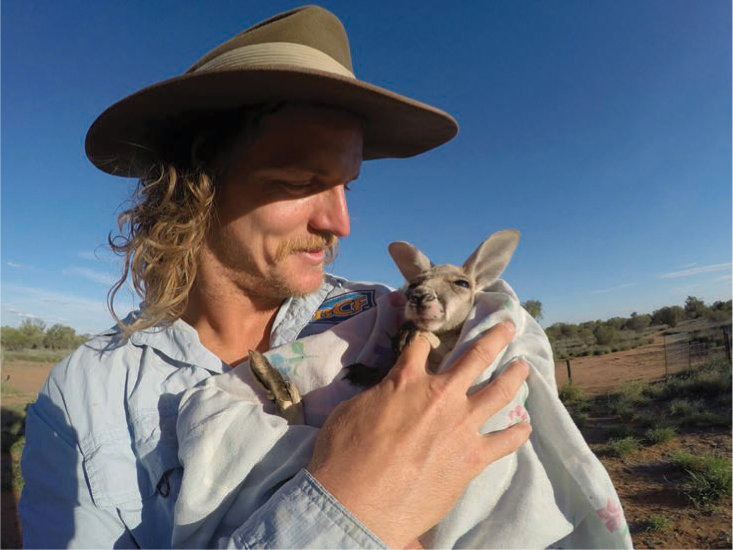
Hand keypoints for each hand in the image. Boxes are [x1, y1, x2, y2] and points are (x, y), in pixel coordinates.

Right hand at [307, 321, 530, 548]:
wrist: (357, 501)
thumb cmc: (344, 455)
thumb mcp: (352, 411)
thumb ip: (378, 396)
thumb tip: (386, 396)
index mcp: (407, 379)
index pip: (420, 346)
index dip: (424, 338)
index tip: (430, 336)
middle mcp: (441, 395)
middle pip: (476, 357)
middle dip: (495, 338)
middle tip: (508, 327)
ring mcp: (462, 425)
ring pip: (500, 392)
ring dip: (514, 376)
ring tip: (523, 367)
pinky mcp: (473, 458)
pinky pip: (505, 441)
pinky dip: (518, 432)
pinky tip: (525, 426)